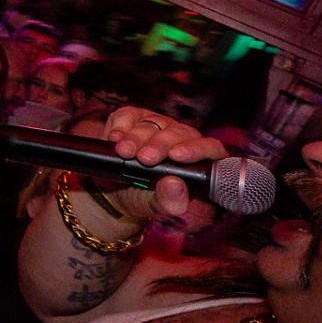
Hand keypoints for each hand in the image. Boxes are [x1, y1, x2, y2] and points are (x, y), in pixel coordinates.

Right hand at [96, 106, 231, 220]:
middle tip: (144, 159)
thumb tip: (174, 185)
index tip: (177, 156)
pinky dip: (121, 127)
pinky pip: (128, 116)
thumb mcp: (153, 206)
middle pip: (178, 133)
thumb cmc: (141, 197)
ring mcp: (157, 125)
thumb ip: (169, 201)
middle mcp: (180, 139)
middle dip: (159, 145)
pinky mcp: (133, 118)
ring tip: (124, 152)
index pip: (210, 148)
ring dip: (136, 138)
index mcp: (196, 162)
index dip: (197, 149)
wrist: (111, 188)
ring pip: (151, 124)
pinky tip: (115, 139)